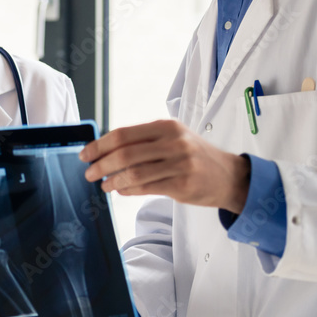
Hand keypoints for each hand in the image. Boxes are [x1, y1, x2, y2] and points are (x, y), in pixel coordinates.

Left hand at [80, 119, 250, 212]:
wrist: (230, 175)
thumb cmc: (195, 156)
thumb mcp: (173, 138)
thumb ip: (144, 142)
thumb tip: (106, 151)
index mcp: (166, 127)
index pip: (124, 134)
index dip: (100, 145)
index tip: (85, 154)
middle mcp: (174, 142)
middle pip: (125, 153)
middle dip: (101, 164)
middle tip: (89, 173)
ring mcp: (180, 163)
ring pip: (134, 173)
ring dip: (113, 180)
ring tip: (103, 185)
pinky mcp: (183, 184)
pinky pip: (147, 188)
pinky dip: (129, 190)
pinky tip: (120, 190)